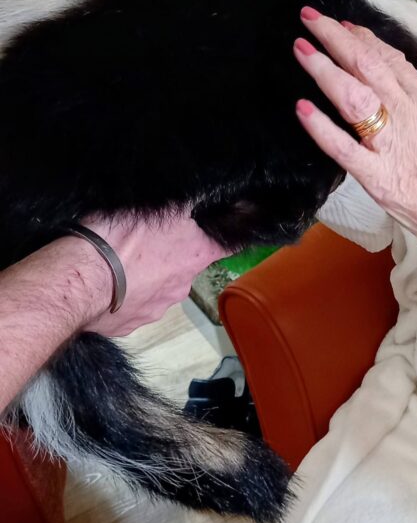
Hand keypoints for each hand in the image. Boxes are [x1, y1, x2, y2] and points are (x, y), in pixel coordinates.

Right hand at [79, 212, 227, 337]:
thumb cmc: (122, 235)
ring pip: (159, 287)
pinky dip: (125, 295)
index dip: (225, 236)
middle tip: (148, 241)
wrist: (81, 279)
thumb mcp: (160, 206)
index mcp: (197, 255)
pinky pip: (133, 306)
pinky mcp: (130, 325)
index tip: (222, 230)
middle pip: (187, 267)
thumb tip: (199, 197)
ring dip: (147, 276)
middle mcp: (183, 286)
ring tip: (122, 262)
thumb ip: (185, 204)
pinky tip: (108, 283)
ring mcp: (157, 310)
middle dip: (173, 255)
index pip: (229, 246)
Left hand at [293, 7, 416, 295]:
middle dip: (337, 39)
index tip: (343, 25)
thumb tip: (404, 76)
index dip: (364, 39)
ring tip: (301, 49)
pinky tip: (302, 109)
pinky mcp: (378, 177)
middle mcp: (409, 115)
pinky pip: (344, 148)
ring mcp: (392, 145)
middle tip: (310, 18)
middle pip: (369, 66)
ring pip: (354, 97)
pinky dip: (321, 126)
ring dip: (325, 70)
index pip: (392, 59)